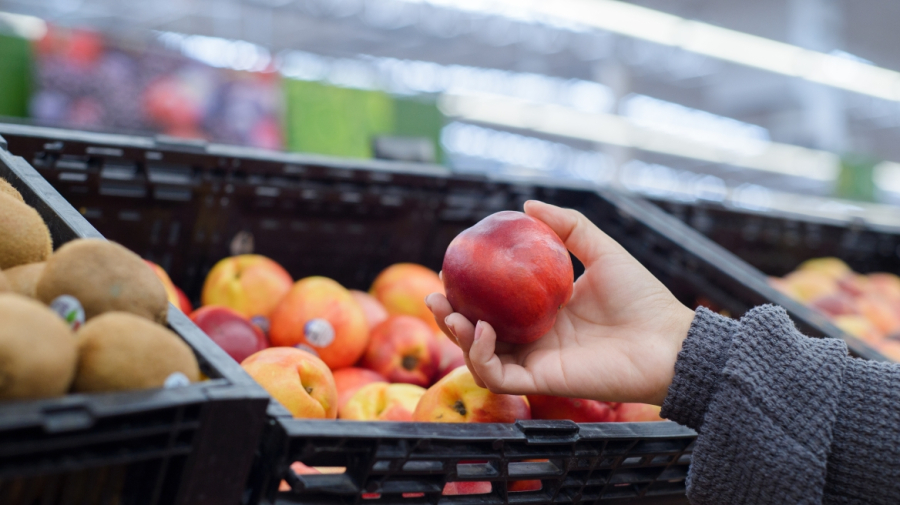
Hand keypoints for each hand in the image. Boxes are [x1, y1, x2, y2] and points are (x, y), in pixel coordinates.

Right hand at [426, 200, 694, 405]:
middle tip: (434, 295)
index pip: (495, 305)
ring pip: (480, 356)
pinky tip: (483, 330)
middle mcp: (535, 339)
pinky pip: (498, 375)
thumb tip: (528, 204)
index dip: (468, 292)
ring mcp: (536, 362)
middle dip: (449, 317)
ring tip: (450, 312)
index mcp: (544, 313)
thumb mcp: (602, 251)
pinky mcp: (542, 381)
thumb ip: (568, 227)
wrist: (668, 341)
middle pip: (478, 333)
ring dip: (458, 336)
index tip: (451, 270)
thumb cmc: (642, 298)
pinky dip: (481, 355)